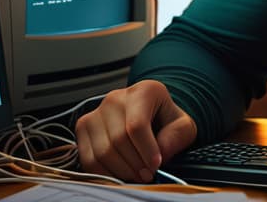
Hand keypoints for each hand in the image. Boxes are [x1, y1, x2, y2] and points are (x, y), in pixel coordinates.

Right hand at [75, 80, 197, 181]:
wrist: (151, 119)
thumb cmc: (167, 123)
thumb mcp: (183, 126)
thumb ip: (177, 136)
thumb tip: (160, 151)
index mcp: (144, 91)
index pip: (137, 125)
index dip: (146, 150)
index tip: (156, 165)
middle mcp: (116, 98)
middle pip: (118, 140)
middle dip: (135, 164)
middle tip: (148, 175)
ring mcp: (96, 111)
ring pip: (102, 151)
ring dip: (121, 171)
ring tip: (137, 175)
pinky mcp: (83, 127)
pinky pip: (88, 158)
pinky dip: (104, 173)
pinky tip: (120, 175)